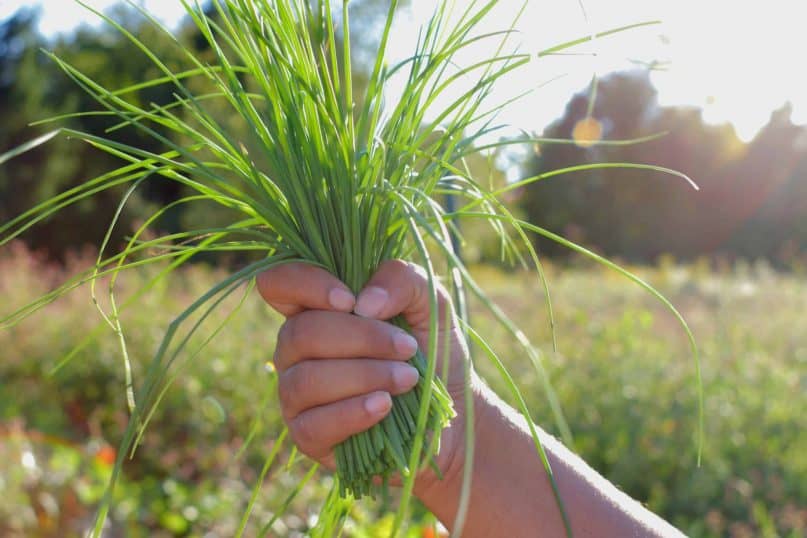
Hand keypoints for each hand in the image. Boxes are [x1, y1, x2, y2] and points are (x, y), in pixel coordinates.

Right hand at [256, 260, 470, 489]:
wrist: (454, 416)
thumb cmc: (433, 353)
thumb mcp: (430, 303)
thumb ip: (402, 280)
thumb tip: (364, 302)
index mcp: (315, 308)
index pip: (278, 284)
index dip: (304, 285)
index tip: (351, 300)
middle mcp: (295, 350)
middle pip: (300, 333)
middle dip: (361, 338)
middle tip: (408, 348)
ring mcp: (296, 395)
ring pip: (306, 380)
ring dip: (364, 376)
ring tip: (408, 379)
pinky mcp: (308, 437)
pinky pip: (313, 425)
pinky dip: (353, 413)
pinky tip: (385, 406)